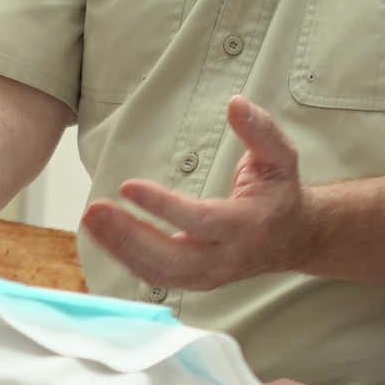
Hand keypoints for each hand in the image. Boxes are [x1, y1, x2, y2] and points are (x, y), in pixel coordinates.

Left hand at [85, 95, 321, 291]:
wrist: (293, 239)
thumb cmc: (281, 194)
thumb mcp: (281, 156)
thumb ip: (260, 129)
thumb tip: (235, 104)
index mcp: (248, 226)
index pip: (200, 220)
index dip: (163, 206)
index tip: (128, 186)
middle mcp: (226, 258)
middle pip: (170, 259)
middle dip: (128, 236)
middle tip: (95, 209)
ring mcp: (209, 275)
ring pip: (157, 273)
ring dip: (119, 247)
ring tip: (91, 219)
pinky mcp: (194, 280)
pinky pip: (154, 274)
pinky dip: (125, 256)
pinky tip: (104, 233)